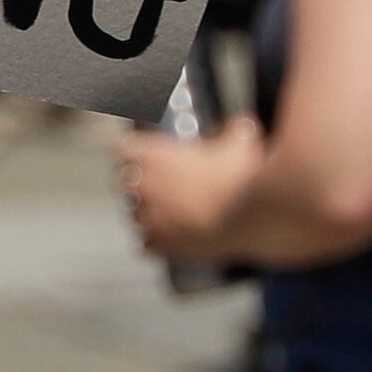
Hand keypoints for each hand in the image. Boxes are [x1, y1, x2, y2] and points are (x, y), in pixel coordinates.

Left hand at [112, 114, 264, 262]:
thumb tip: (240, 126)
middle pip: (123, 181)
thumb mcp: (240, 142)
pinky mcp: (160, 245)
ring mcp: (148, 218)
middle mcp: (142, 186)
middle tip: (158, 181)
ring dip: (145, 210)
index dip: (133, 149)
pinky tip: (169, 237)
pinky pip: (145, 243)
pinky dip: (155, 240)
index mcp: (152, 155)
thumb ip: (233, 130)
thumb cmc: (239, 177)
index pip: (122, 148)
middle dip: (137, 180)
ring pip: (132, 213)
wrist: (248, 218)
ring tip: (165, 210)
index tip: (141, 151)